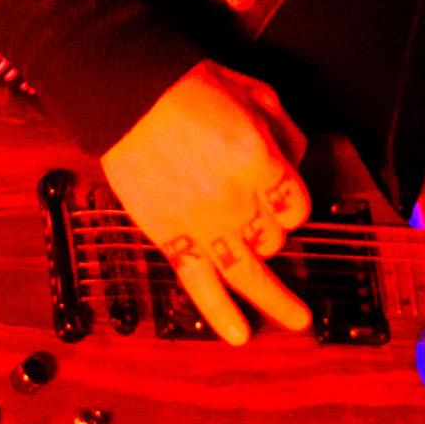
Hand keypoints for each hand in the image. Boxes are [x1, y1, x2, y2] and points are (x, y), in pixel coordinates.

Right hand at [99, 63, 314, 345]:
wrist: (126, 95)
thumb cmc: (189, 88)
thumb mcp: (256, 94)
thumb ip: (287, 133)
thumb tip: (297, 164)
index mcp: (259, 162)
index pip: (296, 206)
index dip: (292, 203)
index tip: (281, 196)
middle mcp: (233, 200)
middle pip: (273, 237)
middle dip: (271, 229)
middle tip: (253, 214)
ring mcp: (200, 223)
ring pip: (250, 273)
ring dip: (278, 300)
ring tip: (298, 320)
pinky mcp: (168, 236)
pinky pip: (199, 284)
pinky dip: (220, 314)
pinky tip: (240, 335)